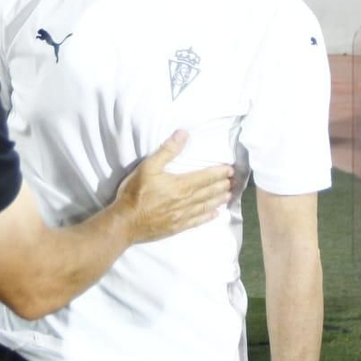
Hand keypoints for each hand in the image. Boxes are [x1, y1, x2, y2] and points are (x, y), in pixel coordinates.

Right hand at [113, 131, 233, 243]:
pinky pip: (197, 221)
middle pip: (208, 192)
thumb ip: (167, 150)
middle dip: (222, 185)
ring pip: (205, 206)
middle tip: (235, 182)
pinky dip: (208, 217)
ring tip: (229, 195)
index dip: (219, 173)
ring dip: (219, 200)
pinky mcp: (177, 227)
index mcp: (180, 185)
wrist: (125, 222)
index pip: (205, 177)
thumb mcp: (148, 166)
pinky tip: (215, 215)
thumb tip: (184, 133)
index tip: (230, 170)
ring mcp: (182, 216)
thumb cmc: (134, 193)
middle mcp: (185, 201)